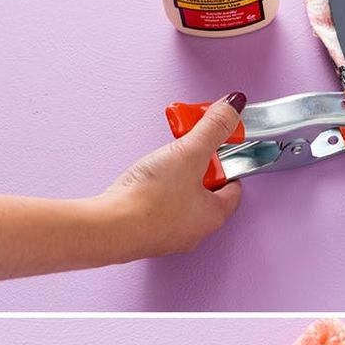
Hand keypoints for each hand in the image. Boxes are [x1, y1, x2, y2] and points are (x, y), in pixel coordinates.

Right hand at [101, 93, 244, 259]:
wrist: (110, 228)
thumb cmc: (150, 201)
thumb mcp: (189, 153)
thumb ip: (212, 129)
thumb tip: (232, 108)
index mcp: (215, 215)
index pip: (234, 188)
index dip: (228, 165)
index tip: (218, 149)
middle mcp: (196, 231)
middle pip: (207, 192)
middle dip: (199, 169)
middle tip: (186, 151)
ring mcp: (170, 236)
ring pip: (181, 201)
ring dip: (176, 180)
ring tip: (162, 164)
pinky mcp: (146, 236)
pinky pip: (158, 209)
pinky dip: (155, 194)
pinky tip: (143, 182)